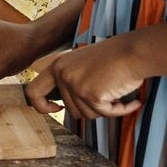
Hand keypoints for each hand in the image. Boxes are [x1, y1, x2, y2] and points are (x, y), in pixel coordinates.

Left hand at [25, 38, 143, 119]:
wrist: (133, 52)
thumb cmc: (114, 58)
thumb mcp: (82, 65)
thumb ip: (70, 81)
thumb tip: (63, 107)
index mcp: (57, 65)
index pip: (33, 91)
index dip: (42, 106)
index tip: (58, 108)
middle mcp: (62, 74)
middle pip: (71, 110)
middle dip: (91, 108)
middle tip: (106, 93)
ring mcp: (75, 84)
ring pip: (88, 115)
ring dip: (106, 108)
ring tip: (117, 91)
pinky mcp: (90, 94)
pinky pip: (105, 114)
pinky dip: (120, 110)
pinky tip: (132, 101)